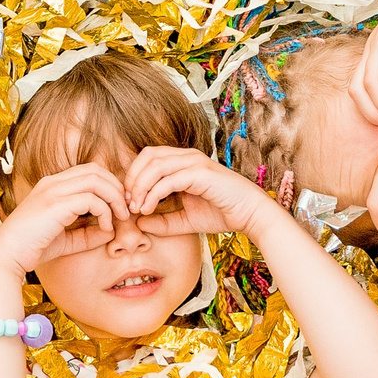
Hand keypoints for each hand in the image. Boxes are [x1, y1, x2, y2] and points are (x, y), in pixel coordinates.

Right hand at [0, 161, 131, 275]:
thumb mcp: (66, 240)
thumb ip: (88, 235)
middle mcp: (53, 183)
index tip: (119, 207)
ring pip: (96, 180)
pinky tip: (105, 227)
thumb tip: (111, 231)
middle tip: (126, 209)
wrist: (8, 254)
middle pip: (96, 170)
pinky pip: (91, 199)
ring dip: (114, 198)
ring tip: (121, 217)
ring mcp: (53, 191)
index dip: (109, 185)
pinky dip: (104, 212)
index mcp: (52, 185)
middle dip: (116, 188)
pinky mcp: (56, 204)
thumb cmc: (33, 248)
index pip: (89, 172)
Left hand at [120, 145, 278, 239]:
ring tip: (135, 207)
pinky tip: (147, 209)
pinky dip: (152, 193)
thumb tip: (139, 222)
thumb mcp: (185, 220)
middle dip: (132, 178)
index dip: (133, 176)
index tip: (127, 201)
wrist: (251, 215)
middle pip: (147, 155)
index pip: (148, 158)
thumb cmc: (222, 214)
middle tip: (127, 202)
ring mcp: (194, 162)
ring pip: (155, 165)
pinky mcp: (200, 173)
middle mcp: (187, 157)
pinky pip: (168, 179)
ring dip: (139, 187)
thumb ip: (163, 221)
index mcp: (183, 162)